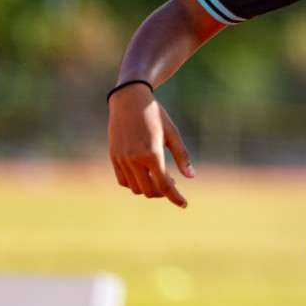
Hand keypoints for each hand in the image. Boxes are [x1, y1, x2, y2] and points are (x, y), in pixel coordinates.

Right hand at [108, 84, 192, 208]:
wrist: (129, 100)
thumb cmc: (155, 115)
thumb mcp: (172, 133)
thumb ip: (181, 156)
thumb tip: (191, 176)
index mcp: (152, 154)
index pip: (164, 185)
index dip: (175, 197)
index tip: (184, 204)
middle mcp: (135, 159)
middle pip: (149, 190)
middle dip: (163, 193)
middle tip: (172, 183)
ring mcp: (122, 159)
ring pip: (135, 188)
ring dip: (149, 189)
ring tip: (160, 177)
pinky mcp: (114, 158)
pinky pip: (123, 181)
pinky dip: (135, 184)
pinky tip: (145, 175)